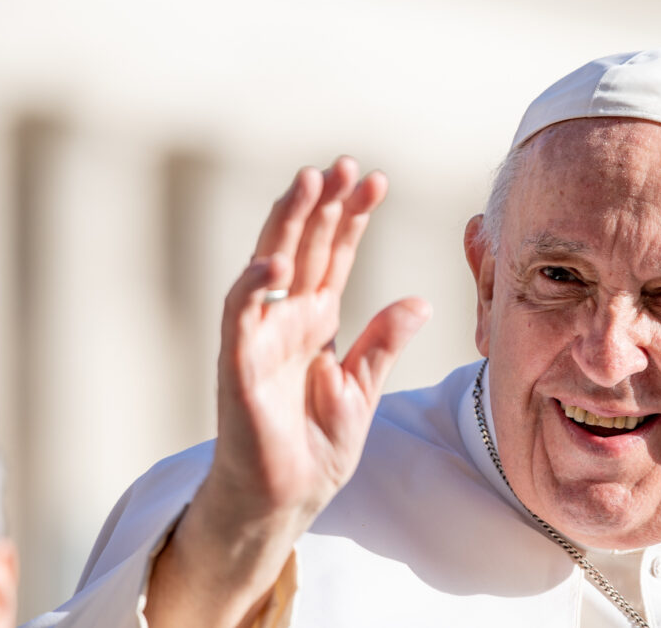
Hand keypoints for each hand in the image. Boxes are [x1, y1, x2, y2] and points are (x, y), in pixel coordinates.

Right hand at [145, 157, 428, 626]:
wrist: (288, 496)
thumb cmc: (317, 445)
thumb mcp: (363, 388)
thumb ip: (385, 342)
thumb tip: (422, 301)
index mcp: (318, 321)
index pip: (334, 256)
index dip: (351, 218)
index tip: (375, 181)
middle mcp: (287, 319)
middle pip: (304, 247)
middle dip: (322, 205)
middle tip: (343, 165)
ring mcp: (260, 336)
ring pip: (269, 265)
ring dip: (286, 224)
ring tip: (309, 182)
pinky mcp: (238, 364)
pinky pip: (240, 316)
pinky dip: (252, 286)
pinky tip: (274, 257)